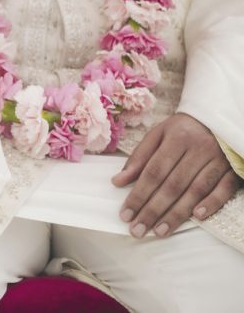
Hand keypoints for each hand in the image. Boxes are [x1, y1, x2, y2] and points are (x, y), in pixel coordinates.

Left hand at [112, 112, 239, 237]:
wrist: (217, 119)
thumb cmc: (182, 129)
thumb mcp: (158, 134)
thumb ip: (139, 158)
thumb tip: (118, 181)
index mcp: (177, 138)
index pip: (154, 172)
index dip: (139, 194)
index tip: (125, 214)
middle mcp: (198, 149)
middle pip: (172, 185)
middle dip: (153, 210)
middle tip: (137, 230)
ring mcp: (218, 160)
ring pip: (195, 190)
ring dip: (177, 214)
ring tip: (159, 231)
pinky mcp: (233, 170)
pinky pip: (223, 190)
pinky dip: (211, 204)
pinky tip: (197, 217)